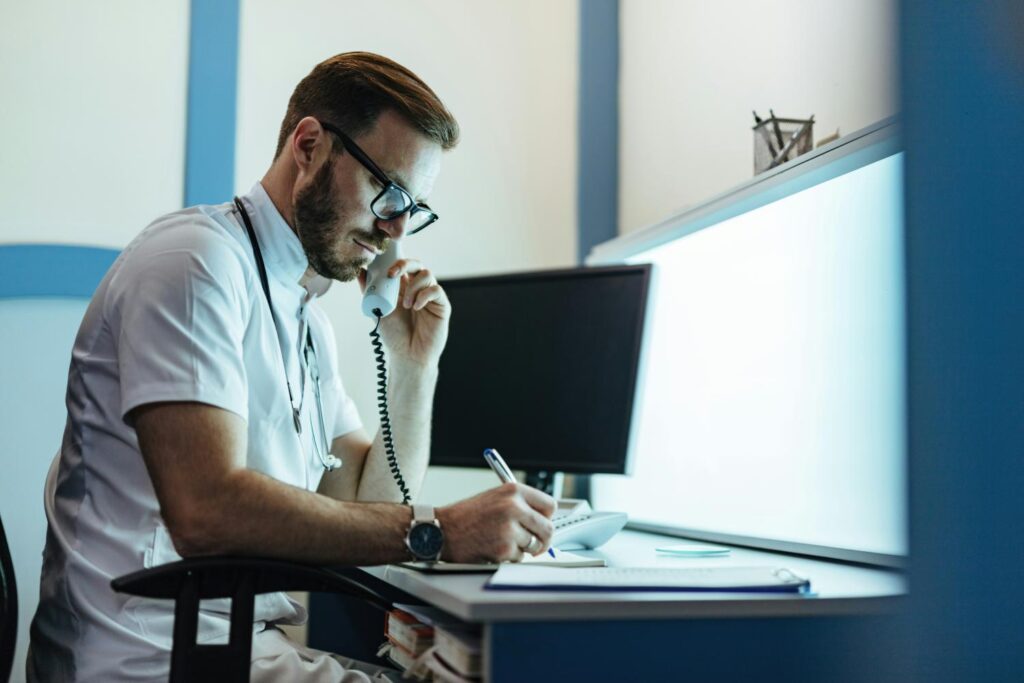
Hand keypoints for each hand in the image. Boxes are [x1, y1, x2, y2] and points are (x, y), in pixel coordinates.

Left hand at [358, 257, 449, 367]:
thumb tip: (359, 271)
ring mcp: (430, 296)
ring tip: (405, 305)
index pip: (401, 265)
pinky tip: (416, 307)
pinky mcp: (441, 305)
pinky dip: (424, 295)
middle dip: (404, 264)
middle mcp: (417, 288)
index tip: (381, 263)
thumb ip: (369, 291)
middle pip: (416, 264)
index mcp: (402, 287)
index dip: (393, 259)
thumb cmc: (394, 335)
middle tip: (391, 274)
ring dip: (413, 286)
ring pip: (426, 274)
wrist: (408, 355)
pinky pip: (436, 290)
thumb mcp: (377, 310)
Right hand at [436, 483, 555, 562]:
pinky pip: (519, 558)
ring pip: (533, 545)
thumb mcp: (494, 498)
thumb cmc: (465, 517)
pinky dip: (509, 557)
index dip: (547, 517)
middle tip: (535, 544)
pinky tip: (492, 548)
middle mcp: (514, 506)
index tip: (542, 523)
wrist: (441, 530)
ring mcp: (509, 528)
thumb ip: (520, 504)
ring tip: (501, 541)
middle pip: (548, 528)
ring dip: (522, 549)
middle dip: (542, 540)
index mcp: (513, 490)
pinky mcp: (504, 548)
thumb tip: (543, 519)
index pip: (549, 505)